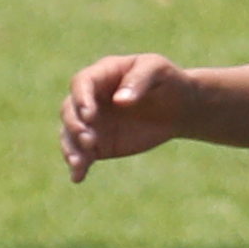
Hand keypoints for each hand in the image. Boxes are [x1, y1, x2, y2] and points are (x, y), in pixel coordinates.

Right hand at [60, 54, 186, 184]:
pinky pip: (82, 155)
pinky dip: (78, 166)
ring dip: (71, 148)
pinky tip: (77, 177)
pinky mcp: (97, 144)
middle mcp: (90, 99)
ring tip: (79, 163)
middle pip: (69, 110)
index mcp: (101, 75)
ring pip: (70, 135)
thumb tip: (119, 101)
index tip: (89, 114)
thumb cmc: (167, 81)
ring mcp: (91, 123)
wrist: (178, 108)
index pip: (81, 84)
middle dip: (75, 126)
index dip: (81, 98)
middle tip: (89, 140)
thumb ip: (138, 80)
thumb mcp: (157, 70)